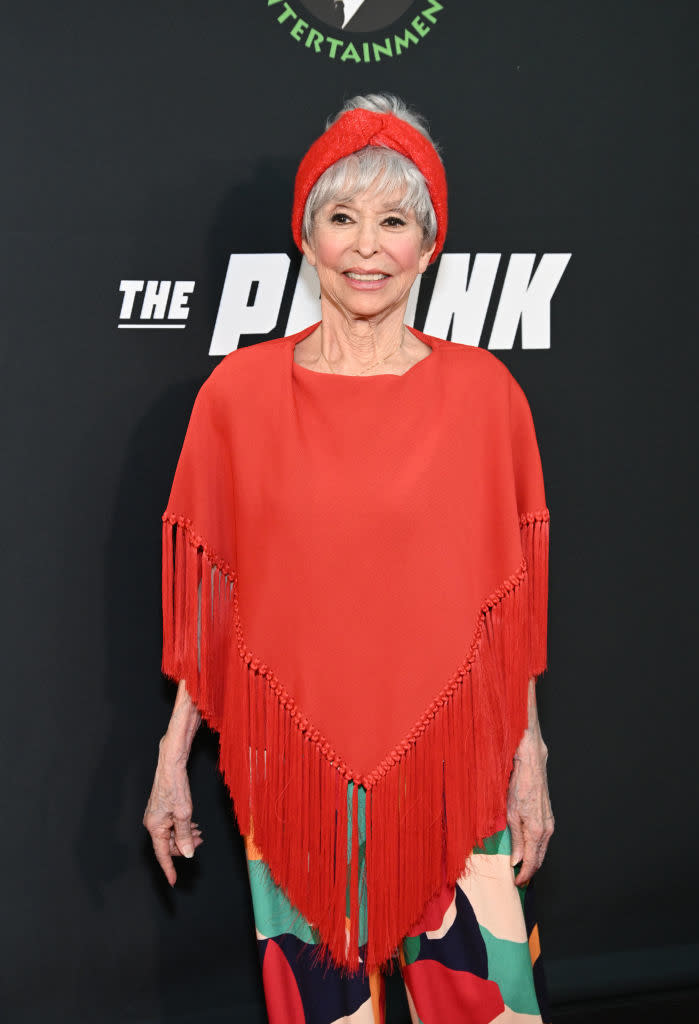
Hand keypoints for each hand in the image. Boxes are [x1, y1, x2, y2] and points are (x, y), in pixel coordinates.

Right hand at [143, 742, 203, 885]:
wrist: (171, 765)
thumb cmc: (175, 786)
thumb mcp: (184, 814)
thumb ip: (185, 836)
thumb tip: (187, 853)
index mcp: (154, 827)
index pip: (162, 854)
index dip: (169, 868)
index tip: (173, 881)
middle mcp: (152, 823)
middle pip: (168, 844)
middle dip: (184, 845)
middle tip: (201, 840)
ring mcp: (156, 816)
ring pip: (171, 834)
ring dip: (185, 836)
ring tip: (199, 832)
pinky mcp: (161, 810)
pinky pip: (171, 825)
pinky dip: (182, 827)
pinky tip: (192, 824)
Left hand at [506, 734, 553, 886]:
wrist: (531, 764)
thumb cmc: (518, 785)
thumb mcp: (510, 813)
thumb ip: (514, 839)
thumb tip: (515, 860)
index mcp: (536, 831)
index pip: (531, 862)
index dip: (524, 875)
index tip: (515, 883)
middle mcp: (546, 830)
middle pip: (539, 858)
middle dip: (529, 871)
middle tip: (517, 880)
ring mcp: (549, 823)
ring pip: (541, 849)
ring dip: (532, 861)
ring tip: (520, 868)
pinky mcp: (548, 817)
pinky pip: (542, 840)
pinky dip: (535, 849)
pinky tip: (526, 850)